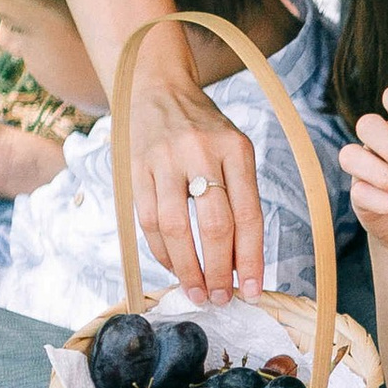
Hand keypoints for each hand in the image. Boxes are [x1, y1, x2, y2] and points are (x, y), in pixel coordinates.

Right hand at [127, 65, 263, 302]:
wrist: (157, 88)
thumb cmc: (204, 131)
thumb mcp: (233, 151)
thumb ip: (239, 198)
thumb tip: (240, 262)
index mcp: (236, 149)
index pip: (249, 214)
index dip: (250, 258)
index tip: (250, 290)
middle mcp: (202, 152)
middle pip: (214, 224)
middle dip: (219, 270)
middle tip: (221, 298)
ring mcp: (165, 159)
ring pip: (175, 227)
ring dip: (187, 268)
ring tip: (198, 292)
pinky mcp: (136, 168)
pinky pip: (147, 220)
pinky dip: (162, 251)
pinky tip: (174, 267)